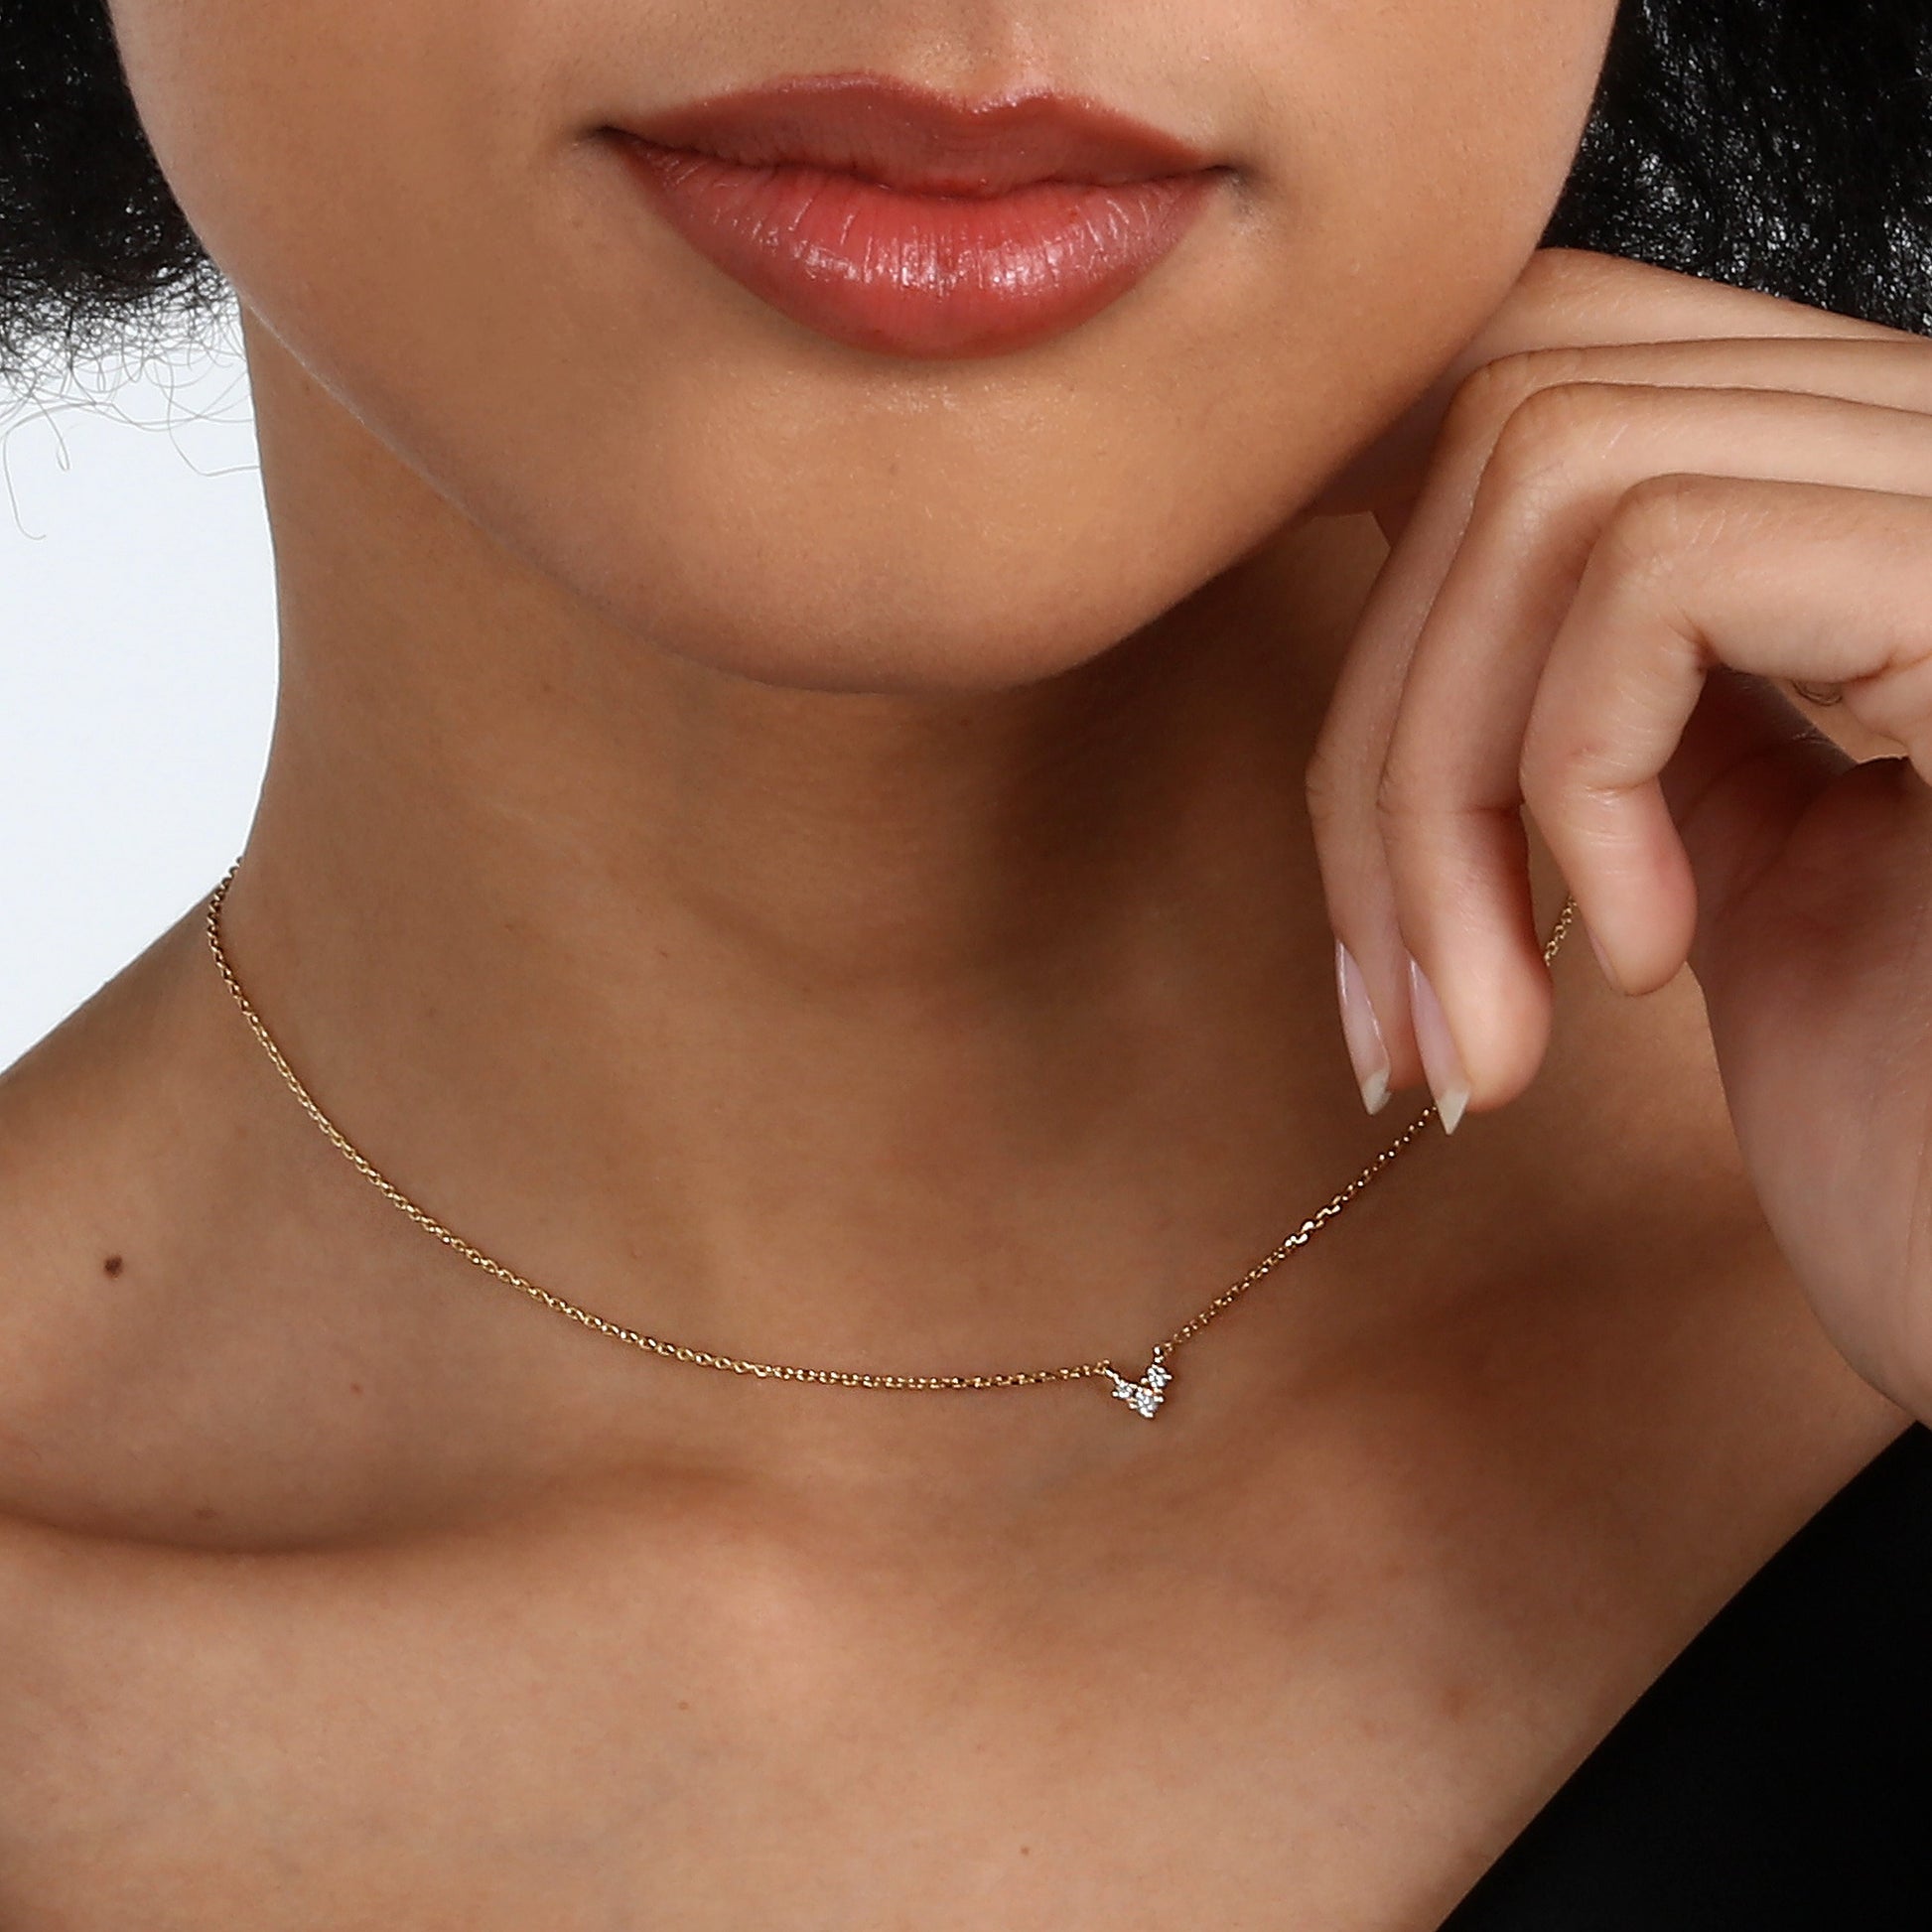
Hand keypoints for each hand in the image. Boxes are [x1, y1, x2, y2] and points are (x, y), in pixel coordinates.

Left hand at [1306, 246, 1931, 1419]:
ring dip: (1438, 789)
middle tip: (1386, 1003)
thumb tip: (1465, 618)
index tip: (1335, 794)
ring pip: (1547, 472)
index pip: (1558, 355)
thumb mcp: (1752, 890)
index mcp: (1877, 505)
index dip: (1381, 541)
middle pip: (1514, 400)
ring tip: (1483, 1025)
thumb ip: (1643, 724)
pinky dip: (1574, 782)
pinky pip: (1660, 571)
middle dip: (1376, 721)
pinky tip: (1640, 962)